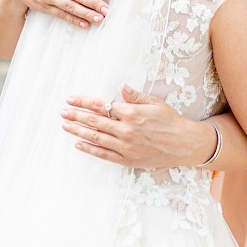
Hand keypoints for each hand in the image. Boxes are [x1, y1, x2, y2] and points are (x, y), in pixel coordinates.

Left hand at [61, 84, 212, 167]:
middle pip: (94, 121)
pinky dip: (89, 149)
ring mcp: (125, 146)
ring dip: (78, 130)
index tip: (71, 99)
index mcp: (131, 113)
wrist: (184, 144)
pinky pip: (104, 154)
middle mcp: (126, 130)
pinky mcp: (127, 160)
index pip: (101, 105)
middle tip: (62, 111)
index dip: (83, 101)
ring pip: (95, 137)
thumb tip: (121, 87)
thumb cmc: (171, 121)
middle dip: (76, 115)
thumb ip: (136, 96)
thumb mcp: (155, 103)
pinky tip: (78, 144)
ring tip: (65, 125)